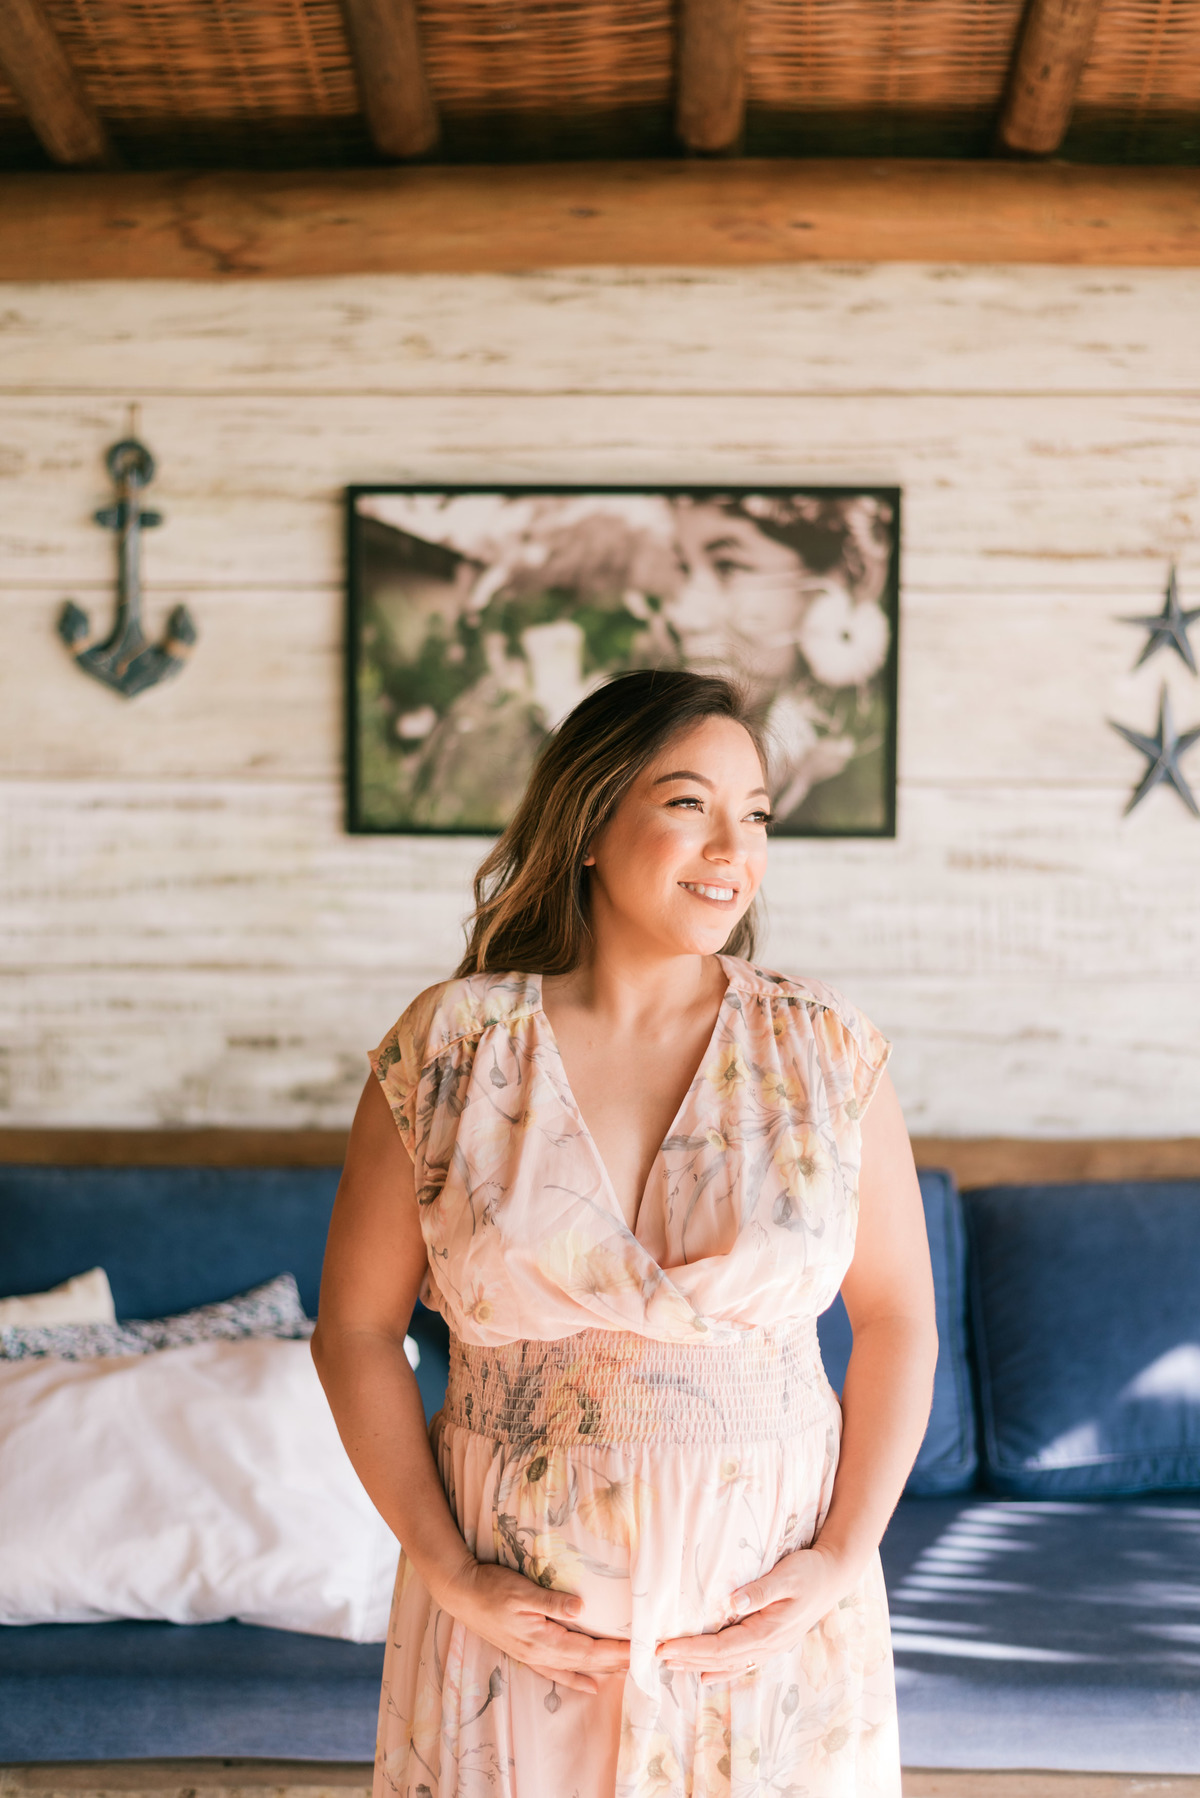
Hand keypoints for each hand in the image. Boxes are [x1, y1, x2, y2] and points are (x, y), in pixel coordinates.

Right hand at [438, 1556, 630, 1695]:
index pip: (588, 1649)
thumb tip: (582, 1608)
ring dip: (603, 1671)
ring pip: (575, 1670)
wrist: (462, 1594)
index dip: (616, 1650)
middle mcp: (540, 1653)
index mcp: (542, 1639)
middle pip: (587, 1662)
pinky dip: (577, 1680)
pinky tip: (591, 1685)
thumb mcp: (522, 1590)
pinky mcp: (527, 1652)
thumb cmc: (491, 1588)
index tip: (640, 1649)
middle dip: (617, 1663)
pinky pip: (558, 1672)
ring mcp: (533, 1655)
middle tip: (645, 1661)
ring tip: (627, 1673)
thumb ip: (552, 1601)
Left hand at [656, 1542, 849, 1685]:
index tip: (666, 1647)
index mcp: (768, 1631)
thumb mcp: (787, 1576)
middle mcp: (768, 1645)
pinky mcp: (771, 1642)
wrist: (834, 1576)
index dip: (692, 1649)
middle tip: (658, 1656)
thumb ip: (759, 1591)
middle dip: (688, 1659)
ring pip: (729, 1664)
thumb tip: (731, 1602)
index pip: (722, 1647)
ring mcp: (770, 1647)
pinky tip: (705, 1676)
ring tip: (673, 1667)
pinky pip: (741, 1663)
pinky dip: (721, 1670)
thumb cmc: (810, 1572)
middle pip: (721, 1659)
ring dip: (700, 1665)